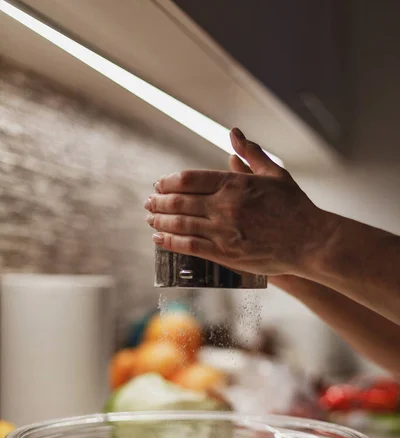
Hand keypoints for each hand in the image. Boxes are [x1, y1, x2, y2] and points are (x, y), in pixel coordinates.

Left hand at [145, 128, 331, 275]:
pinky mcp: (225, 255)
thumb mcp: (274, 173)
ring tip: (150, 218)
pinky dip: (170, 242)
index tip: (159, 184)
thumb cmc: (295, 207)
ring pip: (180, 224)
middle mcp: (224, 206)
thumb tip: (233, 133)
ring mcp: (223, 232)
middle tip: (148, 202)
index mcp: (234, 184)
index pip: (189, 179)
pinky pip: (190, 247)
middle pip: (178, 201)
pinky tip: (159, 238)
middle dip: (158, 201)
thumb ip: (250, 153)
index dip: (168, 182)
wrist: (311, 241)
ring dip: (160, 220)